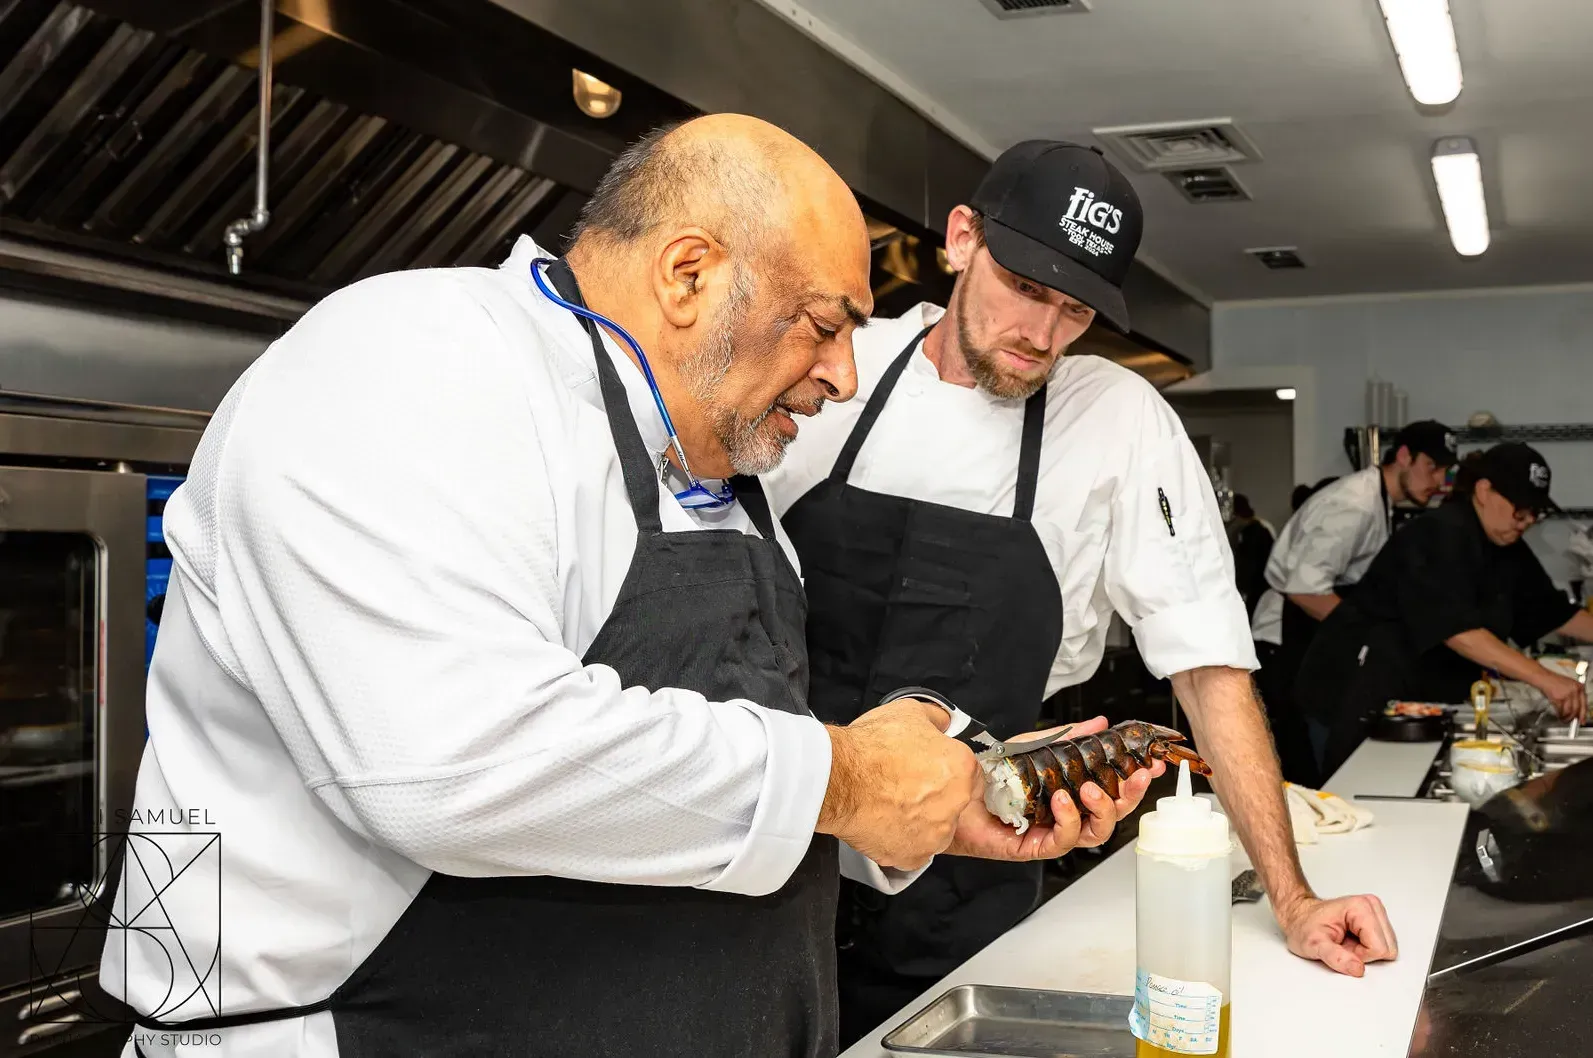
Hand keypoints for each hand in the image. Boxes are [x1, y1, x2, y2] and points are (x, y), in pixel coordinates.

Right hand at [817, 698, 979, 871]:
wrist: (838, 779)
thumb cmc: (870, 747)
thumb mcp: (909, 711)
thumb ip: (935, 718)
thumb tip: (942, 722)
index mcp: (961, 769)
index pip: (971, 774)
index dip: (948, 769)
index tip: (930, 769)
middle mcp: (955, 805)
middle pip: (953, 802)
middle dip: (934, 794)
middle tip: (905, 783)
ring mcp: (935, 835)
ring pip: (934, 827)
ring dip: (918, 818)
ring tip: (890, 803)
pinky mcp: (913, 856)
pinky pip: (912, 848)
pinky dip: (899, 838)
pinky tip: (883, 820)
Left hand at [944, 717, 1161, 860]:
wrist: (954, 787)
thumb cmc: (993, 772)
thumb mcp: (1036, 745)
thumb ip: (1068, 737)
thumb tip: (1100, 723)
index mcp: (1072, 794)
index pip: (1114, 791)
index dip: (1135, 781)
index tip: (1152, 765)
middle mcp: (1066, 816)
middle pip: (1112, 816)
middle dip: (1130, 797)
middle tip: (1136, 777)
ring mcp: (1051, 833)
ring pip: (1094, 833)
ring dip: (1101, 810)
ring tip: (1092, 789)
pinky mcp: (1032, 847)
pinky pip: (1061, 842)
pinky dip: (1067, 820)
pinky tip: (1061, 801)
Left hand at [1275, 893, 1397, 976]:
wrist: (1299, 916)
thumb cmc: (1304, 926)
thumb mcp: (1314, 944)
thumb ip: (1336, 958)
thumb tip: (1358, 969)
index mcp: (1361, 908)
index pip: (1379, 948)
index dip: (1360, 955)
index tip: (1341, 946)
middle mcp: (1372, 907)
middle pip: (1387, 949)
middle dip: (1364, 954)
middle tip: (1342, 945)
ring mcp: (1377, 913)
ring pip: (1387, 949)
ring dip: (1366, 952)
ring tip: (1345, 942)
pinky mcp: (1377, 922)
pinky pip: (1383, 947)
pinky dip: (1367, 949)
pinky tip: (1351, 941)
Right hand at [1536, 671, 1587, 721]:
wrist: (1543, 677)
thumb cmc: (1554, 681)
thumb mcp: (1569, 686)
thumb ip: (1575, 697)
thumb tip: (1576, 710)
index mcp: (1579, 687)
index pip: (1584, 703)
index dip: (1583, 714)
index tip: (1582, 720)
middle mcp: (1574, 690)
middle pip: (1577, 709)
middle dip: (1573, 717)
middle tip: (1571, 722)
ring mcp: (1566, 694)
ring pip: (1569, 711)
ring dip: (1566, 717)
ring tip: (1563, 719)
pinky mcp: (1558, 698)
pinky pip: (1560, 710)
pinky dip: (1559, 714)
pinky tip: (1559, 715)